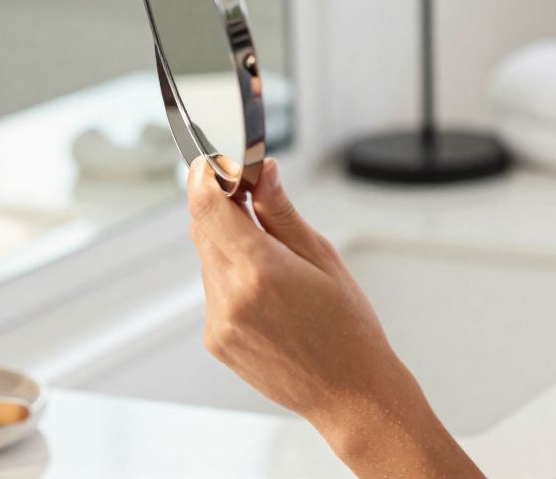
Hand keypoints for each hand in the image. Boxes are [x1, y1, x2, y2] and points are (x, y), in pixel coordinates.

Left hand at [185, 156, 425, 434]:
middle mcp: (230, 296)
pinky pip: (213, 291)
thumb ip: (282, 212)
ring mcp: (219, 322)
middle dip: (224, 209)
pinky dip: (232, 279)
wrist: (351, 393)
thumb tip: (262, 172)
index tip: (215, 162)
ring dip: (230, 246)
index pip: (208, 205)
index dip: (207, 176)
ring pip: (208, 260)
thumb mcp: (323, 257)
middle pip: (204, 229)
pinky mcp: (216, 340)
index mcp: (260, 269)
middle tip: (255, 200)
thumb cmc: (349, 328)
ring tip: (277, 264)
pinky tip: (270, 295)